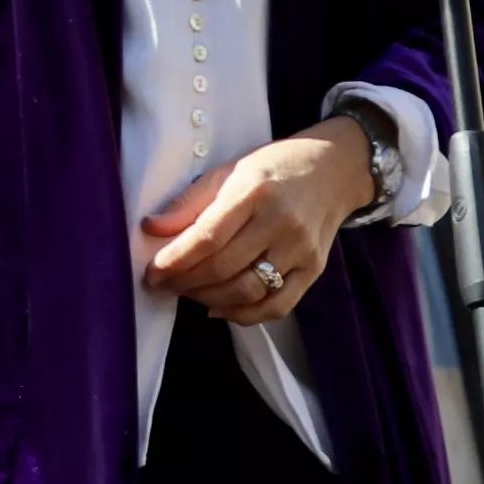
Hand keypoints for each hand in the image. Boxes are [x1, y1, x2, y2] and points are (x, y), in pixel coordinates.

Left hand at [142, 116, 381, 323]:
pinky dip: (243, 315)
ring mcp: (301, 249)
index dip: (175, 260)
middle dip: (185, 282)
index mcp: (254, 190)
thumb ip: (189, 202)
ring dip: (208, 299)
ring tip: (187, 292)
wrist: (333, 169)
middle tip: (162, 284)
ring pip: (248, 291)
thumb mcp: (227, 171)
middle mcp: (280, 222)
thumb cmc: (272, 168)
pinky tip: (218, 307)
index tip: (151, 272)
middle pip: (225, 268)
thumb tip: (150, 229)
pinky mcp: (314, 270)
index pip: (208, 237)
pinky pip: (277, 306)